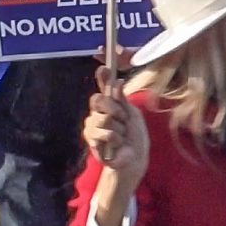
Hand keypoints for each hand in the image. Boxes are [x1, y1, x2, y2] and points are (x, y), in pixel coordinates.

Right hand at [82, 69, 148, 189]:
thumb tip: (117, 81)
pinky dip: (116, 139)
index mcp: (108, 106)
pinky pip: (105, 133)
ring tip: (121, 136)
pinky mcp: (91, 140)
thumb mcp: (132, 115)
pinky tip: (117, 144)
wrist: (134, 157)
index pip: (103, 88)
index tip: (103, 67)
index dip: (102, 78)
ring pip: (104, 118)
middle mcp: (96, 113)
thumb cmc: (134, 136)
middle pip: (99, 100)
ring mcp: (91, 126)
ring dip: (119, 128)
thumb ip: (122, 100)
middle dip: (116, 110)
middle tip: (124, 120)